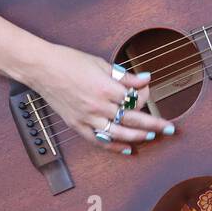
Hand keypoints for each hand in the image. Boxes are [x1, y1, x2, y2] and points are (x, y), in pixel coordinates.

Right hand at [20, 42, 171, 155]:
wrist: (42, 68)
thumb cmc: (69, 61)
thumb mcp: (100, 63)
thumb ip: (124, 76)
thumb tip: (145, 79)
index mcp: (105, 88)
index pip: (135, 99)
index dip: (147, 99)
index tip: (152, 97)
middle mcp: (98, 106)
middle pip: (132, 120)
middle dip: (153, 126)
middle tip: (169, 129)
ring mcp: (87, 118)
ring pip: (118, 134)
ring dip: (137, 138)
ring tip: (151, 138)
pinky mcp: (77, 125)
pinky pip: (98, 141)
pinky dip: (114, 147)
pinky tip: (127, 149)